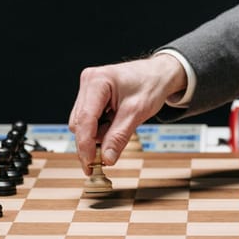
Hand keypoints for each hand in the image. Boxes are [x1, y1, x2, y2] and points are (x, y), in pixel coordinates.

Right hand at [68, 52, 186, 173]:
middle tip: (105, 160)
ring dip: (97, 136)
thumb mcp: (137, 113)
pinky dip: (100, 129)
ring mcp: (88, 88)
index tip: (90, 164)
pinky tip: (114, 126)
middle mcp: (88, 82)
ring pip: (82, 123)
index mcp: (97, 81)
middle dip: (91, 143)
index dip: (86, 144)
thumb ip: (119, 137)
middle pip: (79, 123)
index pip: (85, 118)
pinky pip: (89, 120)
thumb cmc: (150, 84)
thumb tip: (107, 159)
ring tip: (118, 130)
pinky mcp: (91, 96)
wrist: (159, 74)